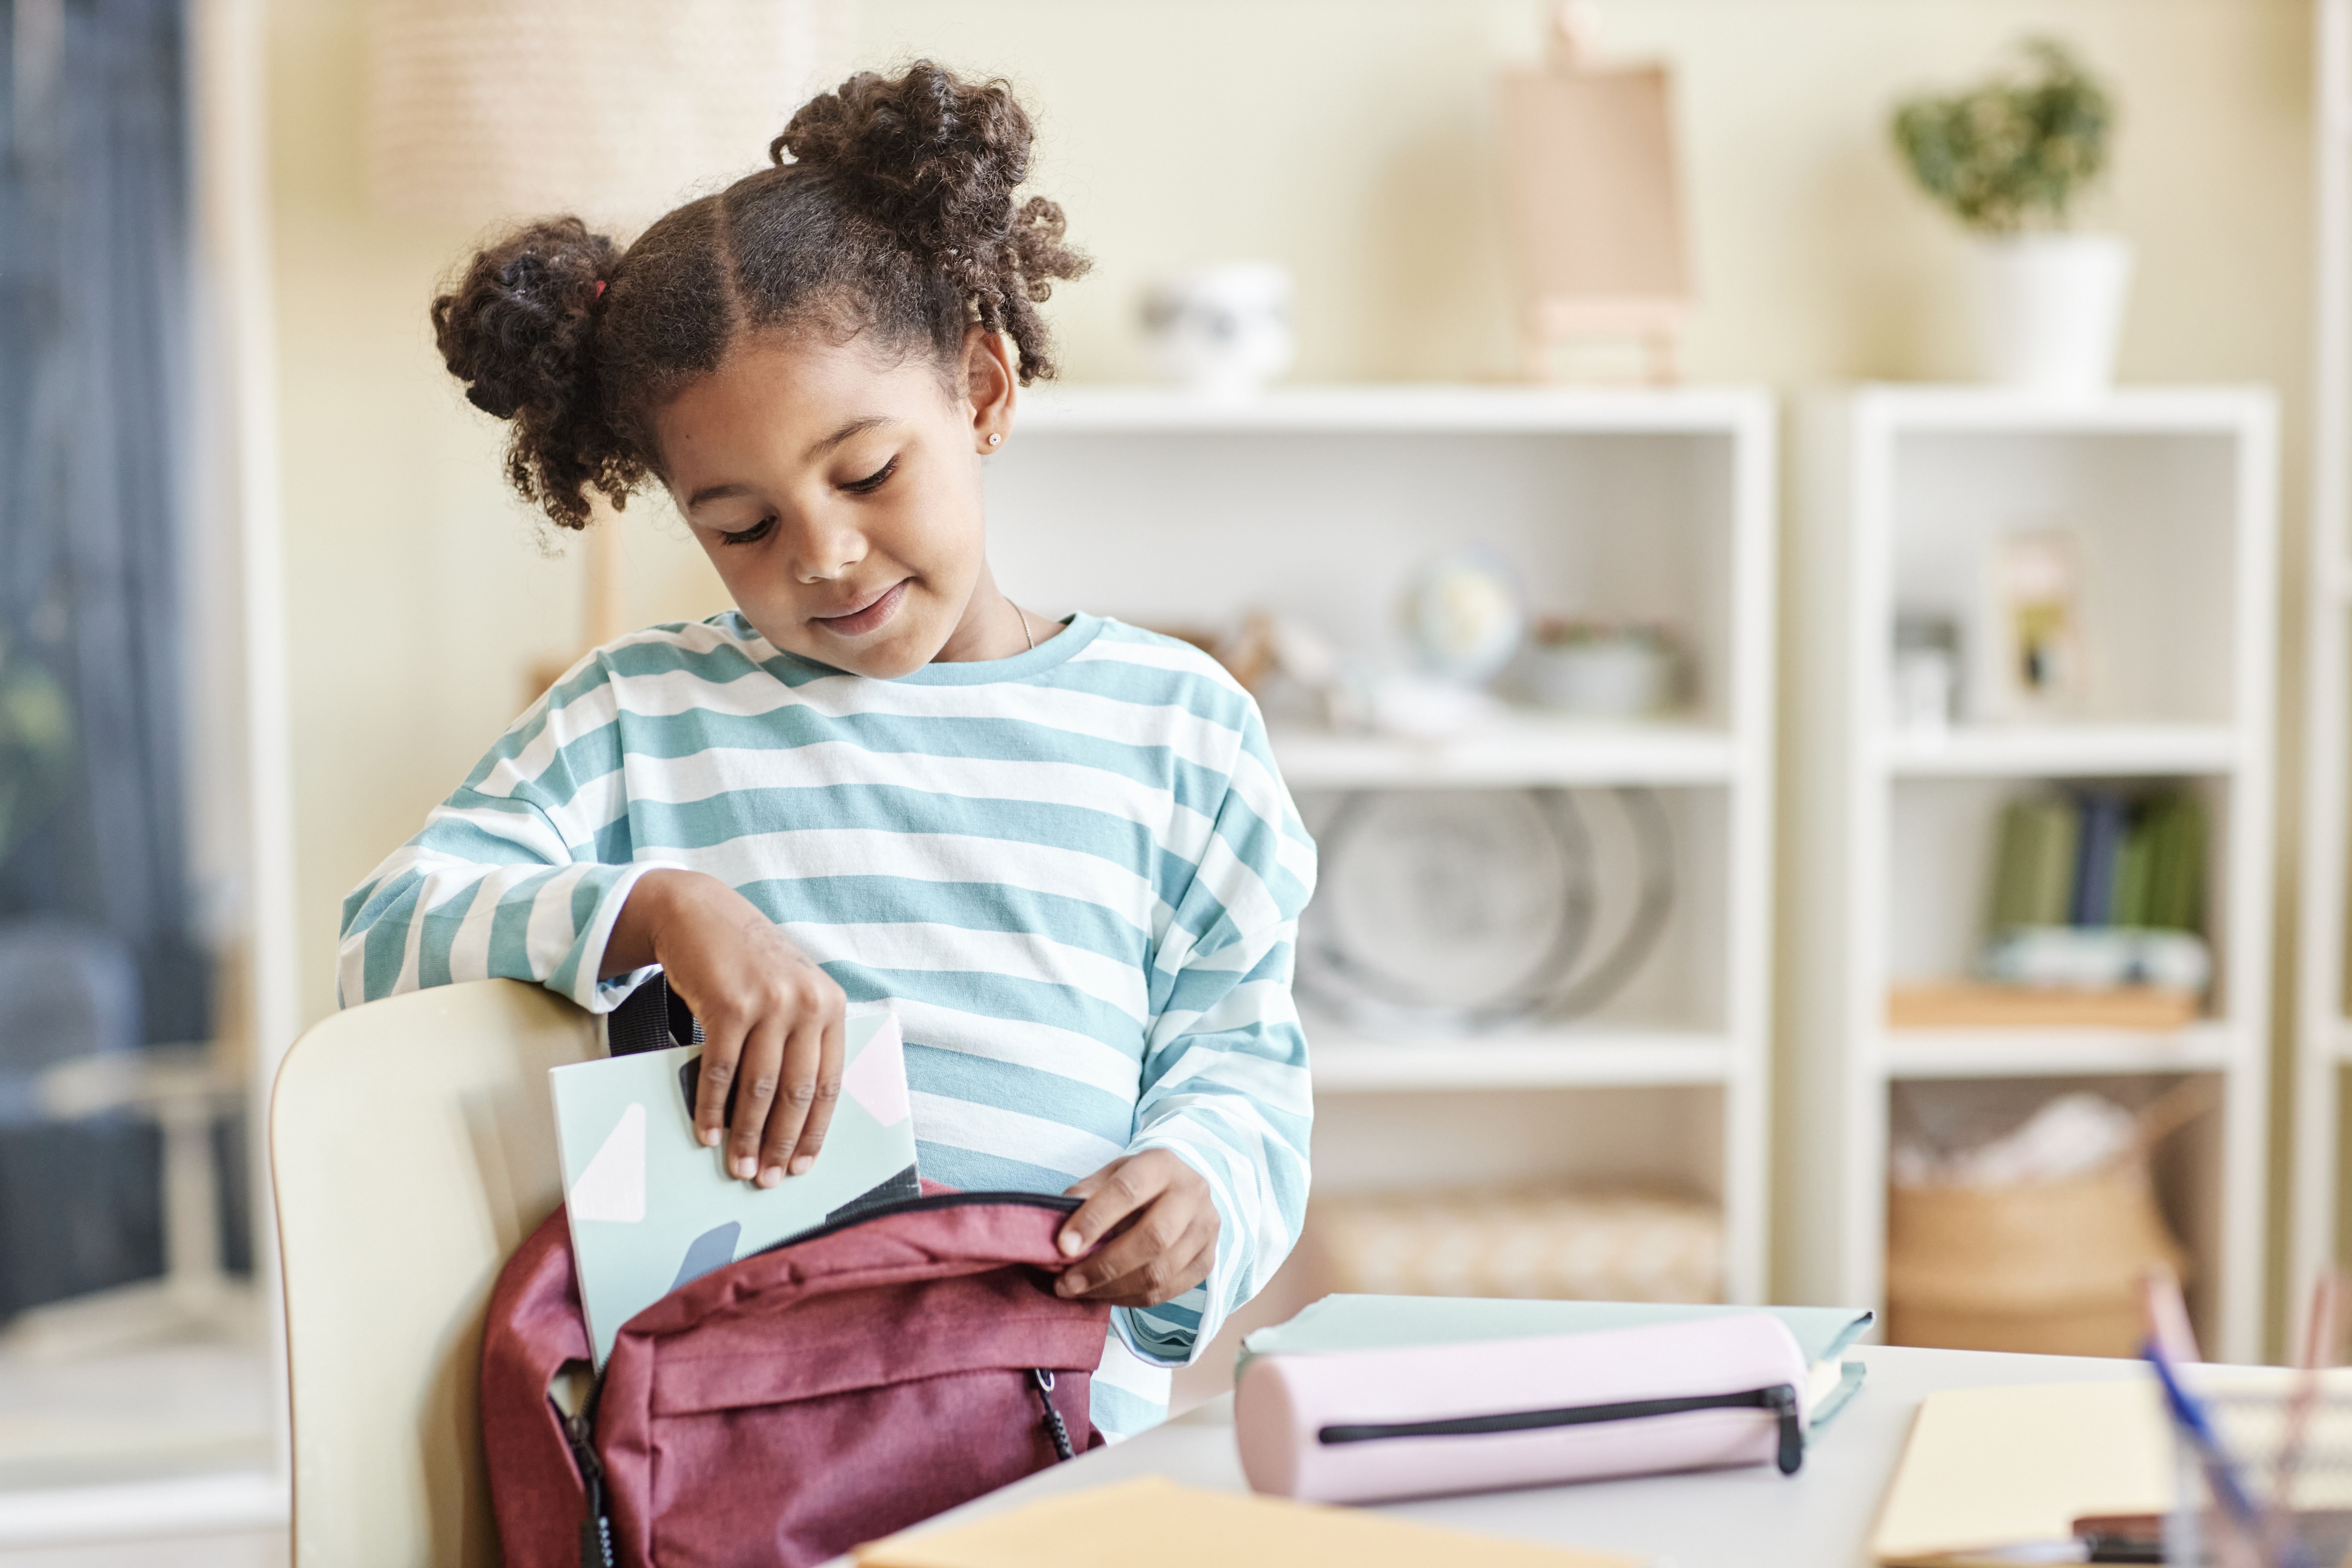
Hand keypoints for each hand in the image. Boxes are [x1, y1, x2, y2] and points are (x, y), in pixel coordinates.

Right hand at [604, 869, 845, 1188]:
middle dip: (781, 1142)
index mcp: (830, 1006)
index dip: (815, 1131)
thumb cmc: (747, 963)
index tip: (802, 1165)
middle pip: (797, 1092)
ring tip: (737, 1166)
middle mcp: (806, 1003)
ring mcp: (769, 1001)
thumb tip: (791, 1117)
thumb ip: (799, 1041)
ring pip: (759, 1087)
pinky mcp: (730, 1003)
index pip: (829, 1083)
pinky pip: (721, 1070)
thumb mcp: (790, 993)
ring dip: (747, 1135)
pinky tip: (706, 1132)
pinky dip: (711, 1107)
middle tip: (767, 1179)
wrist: (700, 913)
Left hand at [1053, 1150, 1218, 1307]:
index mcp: (1163, 1164)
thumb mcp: (1109, 1175)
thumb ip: (1085, 1196)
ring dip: (1113, 1289)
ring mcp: (1205, 1230)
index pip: (1128, 1191)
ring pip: (1160, 1272)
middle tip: (1065, 1282)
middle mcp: (1192, 1194)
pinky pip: (1167, 1291)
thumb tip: (1057, 1230)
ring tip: (1078, 1291)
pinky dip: (1130, 1299)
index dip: (1094, 1219)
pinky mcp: (1207, 1262)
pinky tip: (1105, 1295)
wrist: (1182, 1191)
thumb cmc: (1136, 1183)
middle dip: (1103, 1266)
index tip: (1063, 1246)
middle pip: (1152, 1238)